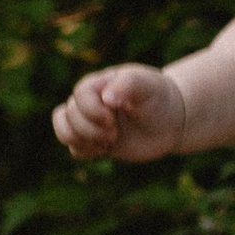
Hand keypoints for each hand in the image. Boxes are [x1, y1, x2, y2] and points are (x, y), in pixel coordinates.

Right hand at [52, 63, 189, 161]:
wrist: (170, 120)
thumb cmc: (158, 97)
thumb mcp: (148, 86)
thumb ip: (127, 84)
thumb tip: (106, 97)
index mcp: (99, 84)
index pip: (79, 95)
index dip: (92, 111)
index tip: (113, 119)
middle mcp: (90, 102)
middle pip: (69, 114)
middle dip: (90, 129)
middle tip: (115, 132)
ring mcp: (91, 122)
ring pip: (63, 130)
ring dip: (81, 140)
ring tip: (106, 142)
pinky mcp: (95, 141)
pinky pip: (73, 148)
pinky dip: (84, 151)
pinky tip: (105, 150)